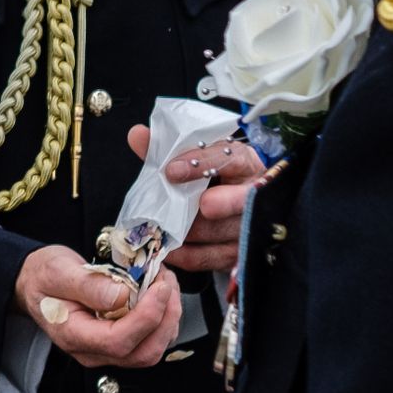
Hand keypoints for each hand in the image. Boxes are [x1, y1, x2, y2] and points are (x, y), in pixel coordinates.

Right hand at [15, 243, 187, 371]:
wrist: (34, 284)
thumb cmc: (43, 277)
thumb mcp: (58, 272)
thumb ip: (88, 285)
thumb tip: (123, 295)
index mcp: (74, 336)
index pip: (118, 341)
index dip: (146, 316)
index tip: (159, 287)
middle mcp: (93, 351)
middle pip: (143, 353)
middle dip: (165, 318)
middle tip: (167, 282)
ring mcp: (107, 350)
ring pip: (152, 349)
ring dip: (168, 318)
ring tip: (165, 284)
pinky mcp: (119, 343)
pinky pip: (150, 340)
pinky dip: (163, 318)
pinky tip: (159, 294)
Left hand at [124, 125, 264, 274]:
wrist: (227, 207)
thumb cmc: (208, 179)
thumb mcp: (193, 159)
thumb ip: (166, 150)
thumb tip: (138, 135)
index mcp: (243, 162)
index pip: (230, 158)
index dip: (203, 163)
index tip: (172, 170)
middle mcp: (254, 192)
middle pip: (245, 199)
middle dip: (226, 202)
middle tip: (204, 205)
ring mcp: (251, 225)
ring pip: (227, 231)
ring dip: (196, 231)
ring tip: (169, 229)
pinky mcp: (240, 252)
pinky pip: (214, 257)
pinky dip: (190, 255)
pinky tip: (171, 251)